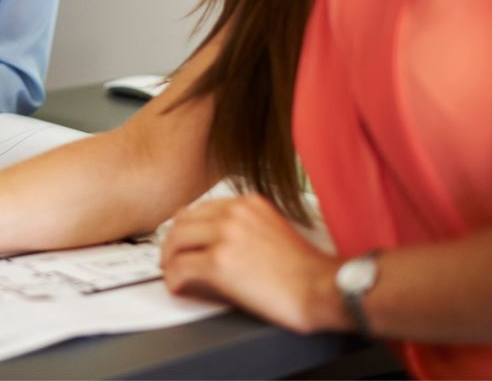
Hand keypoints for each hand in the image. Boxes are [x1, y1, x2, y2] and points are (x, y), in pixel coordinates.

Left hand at [159, 194, 348, 333]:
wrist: (321, 288)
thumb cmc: (304, 269)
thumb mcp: (272, 228)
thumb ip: (244, 226)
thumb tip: (215, 240)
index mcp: (247, 202)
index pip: (200, 208)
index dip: (187, 228)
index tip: (183, 241)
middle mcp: (233, 213)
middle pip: (182, 221)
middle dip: (173, 243)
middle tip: (171, 259)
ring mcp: (224, 235)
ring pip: (175, 242)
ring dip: (170, 260)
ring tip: (173, 274)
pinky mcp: (218, 262)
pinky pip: (180, 268)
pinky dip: (174, 280)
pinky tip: (179, 287)